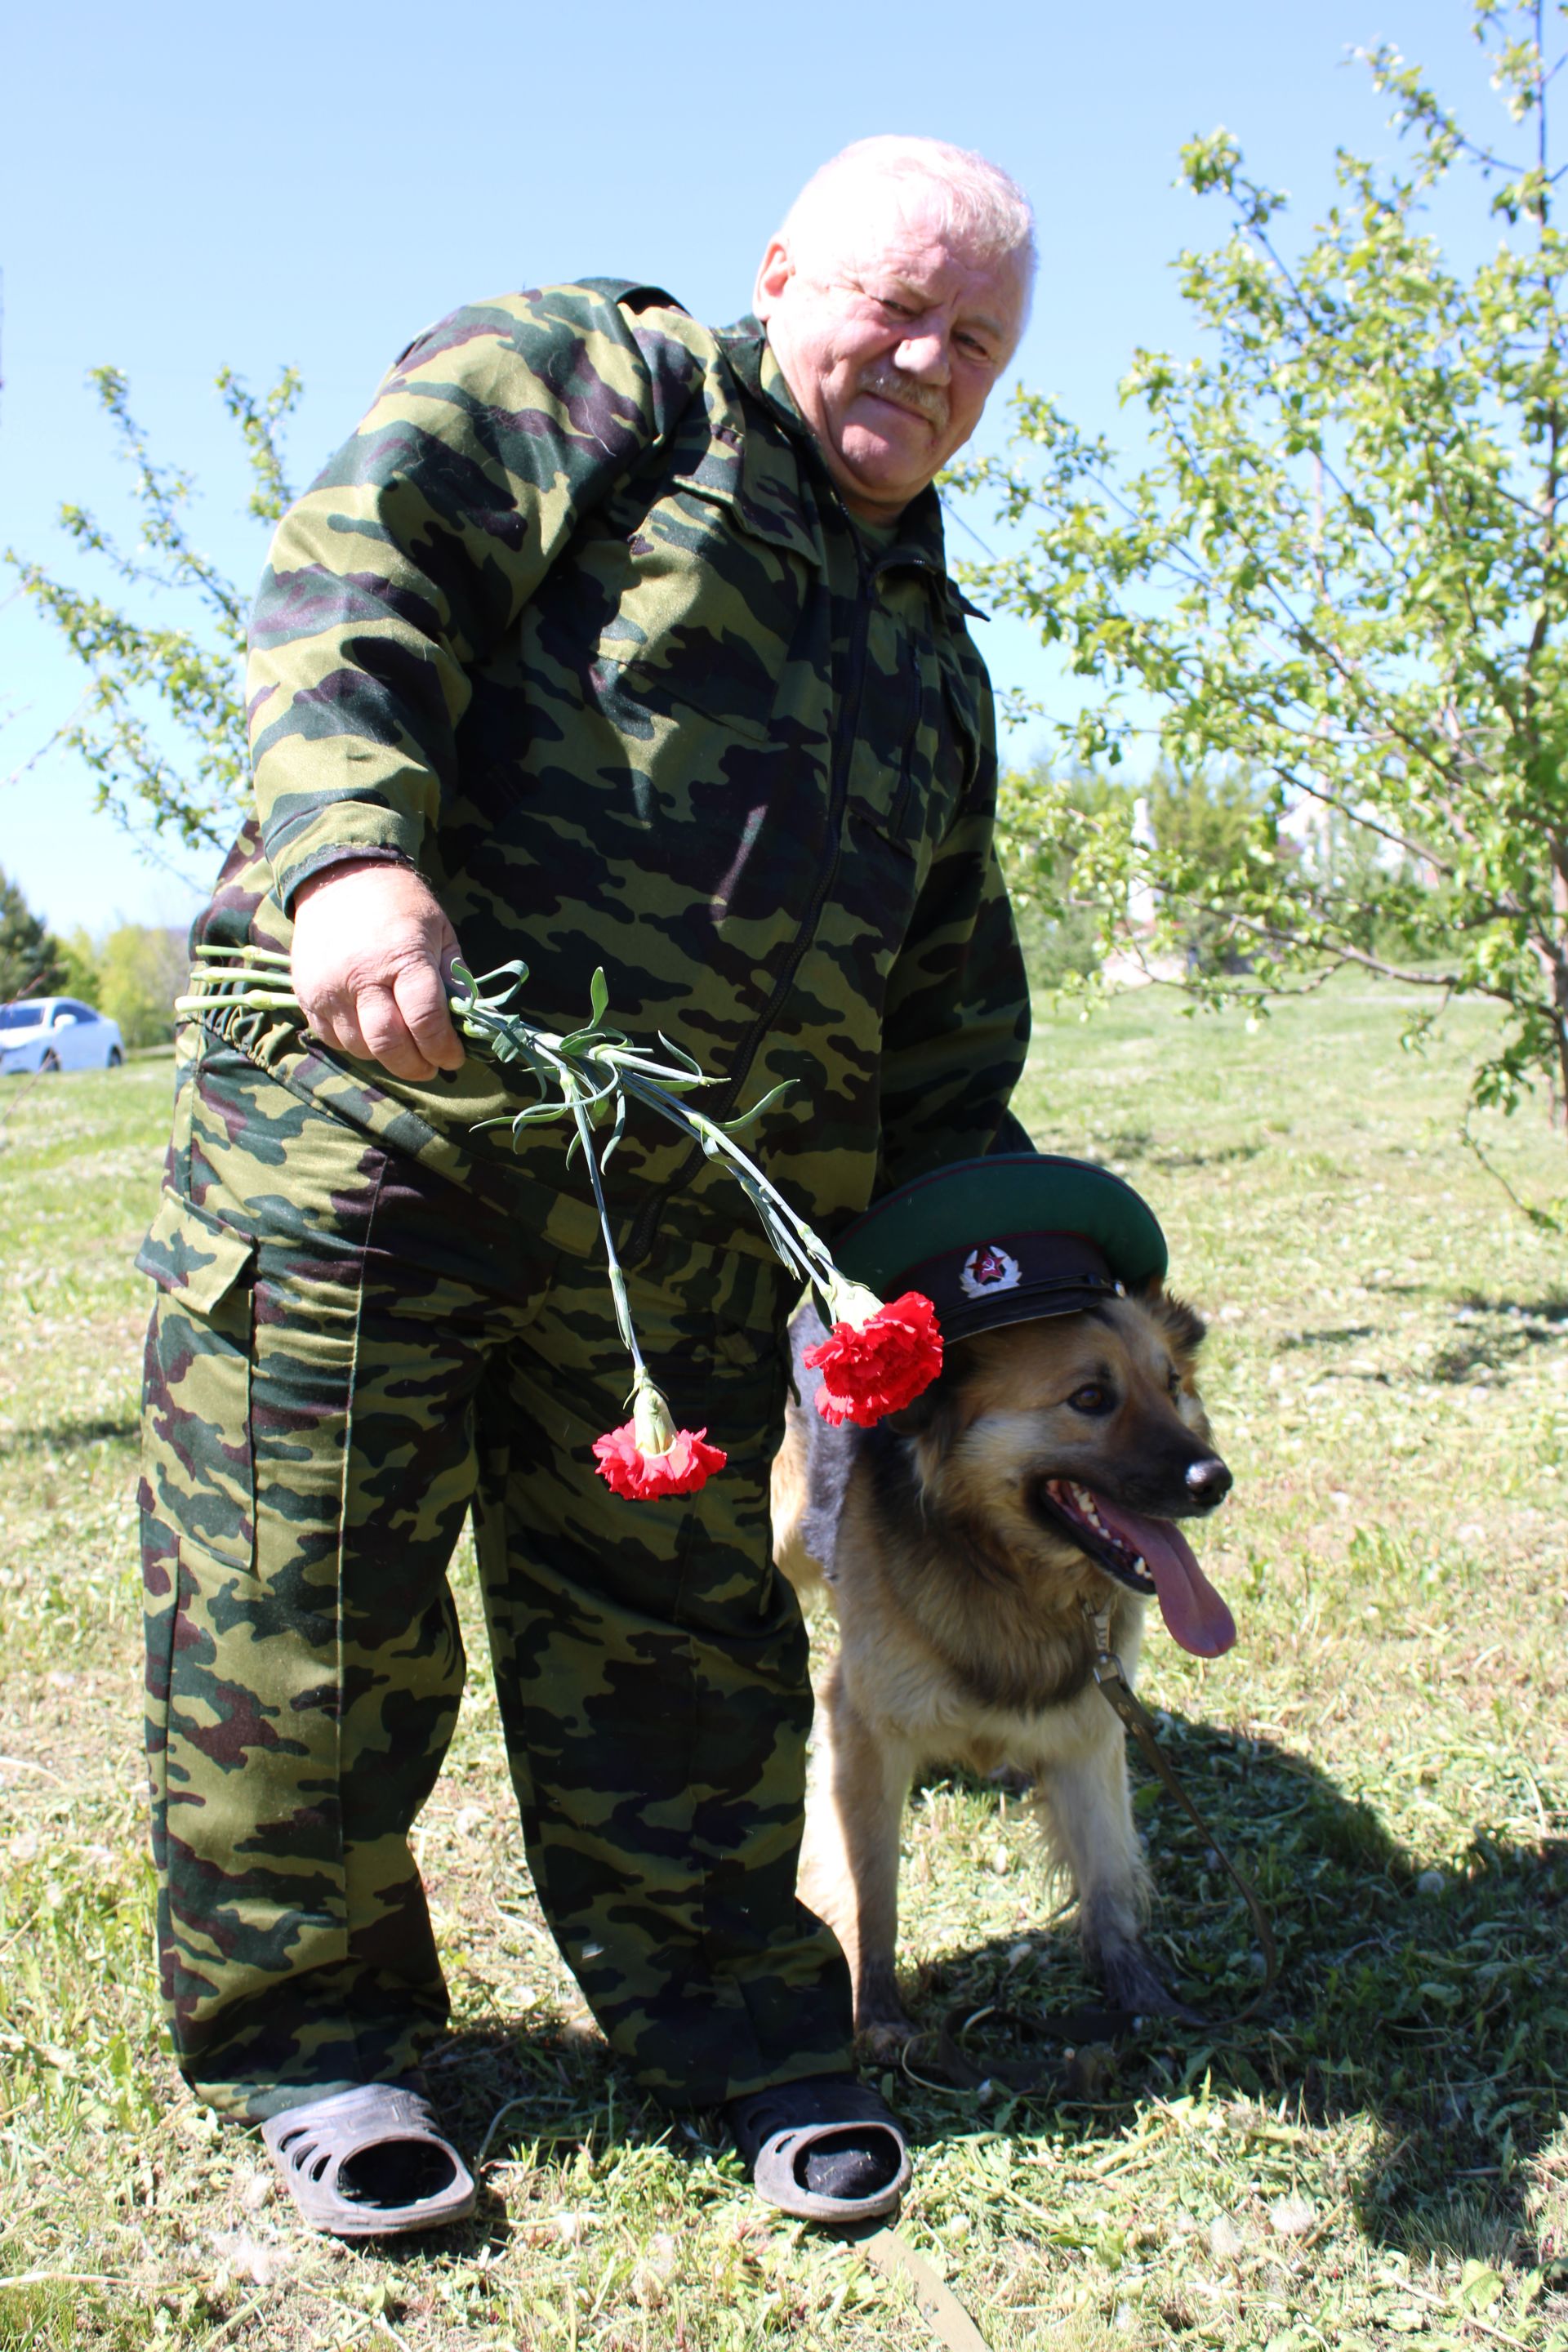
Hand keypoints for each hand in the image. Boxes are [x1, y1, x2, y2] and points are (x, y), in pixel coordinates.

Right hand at [291, 861, 465, 1080]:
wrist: (340, 877)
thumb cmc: (400, 904)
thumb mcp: (440, 932)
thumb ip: (454, 978)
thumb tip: (468, 1023)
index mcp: (403, 956)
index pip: (426, 1019)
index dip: (444, 1048)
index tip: (454, 1057)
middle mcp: (361, 976)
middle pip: (389, 1044)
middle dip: (416, 1066)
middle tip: (431, 1066)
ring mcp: (329, 988)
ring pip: (360, 1047)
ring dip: (387, 1056)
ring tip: (404, 1046)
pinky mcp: (306, 995)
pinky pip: (332, 1039)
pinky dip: (356, 1045)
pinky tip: (372, 1032)